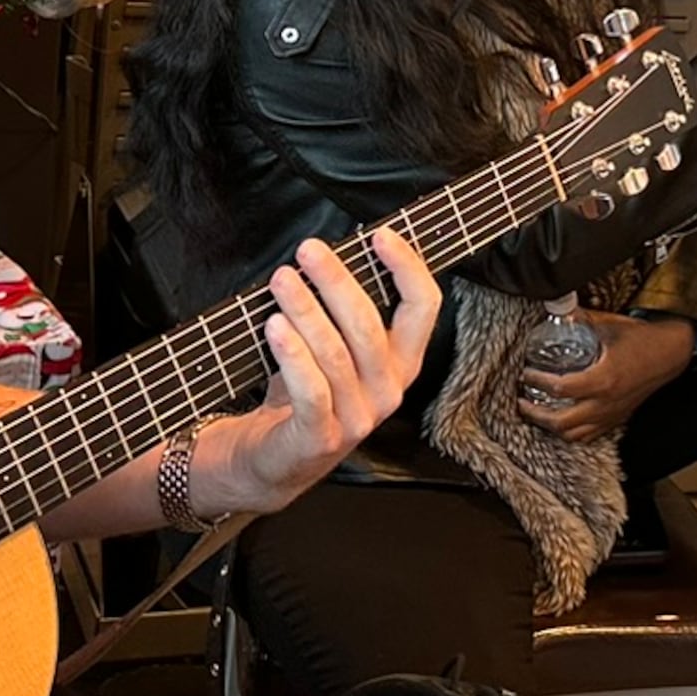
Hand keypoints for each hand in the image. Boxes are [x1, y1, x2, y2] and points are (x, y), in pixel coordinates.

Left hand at [198, 231, 440, 514]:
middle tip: (308, 250)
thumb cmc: (303, 392)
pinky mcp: (322, 439)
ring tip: (281, 280)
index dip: (408, 267)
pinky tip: (274, 326)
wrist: (273, 461)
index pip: (423, 307)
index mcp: (401, 363)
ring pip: (335, 354)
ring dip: (306, 311)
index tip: (380, 235)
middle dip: (337, 282)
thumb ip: (341, 310)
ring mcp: (359, 419)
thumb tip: (331, 251)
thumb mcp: (334, 349)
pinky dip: (293, 355)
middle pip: (370, 325)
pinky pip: (312, 391)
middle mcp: (388, 391)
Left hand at [516, 309, 696, 441]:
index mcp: (603, 379)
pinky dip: (571, 432)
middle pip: (561, 422)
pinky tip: (562, 421)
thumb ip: (582, 319)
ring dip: (551, 427)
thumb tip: (558, 308)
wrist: (670, 354)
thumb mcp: (609, 324)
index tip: (526, 373)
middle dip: (536, 414)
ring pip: (574, 434)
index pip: (560, 389)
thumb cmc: (642, 339)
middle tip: (522, 401)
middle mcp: (606, 403)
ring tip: (537, 413)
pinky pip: (589, 435)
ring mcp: (611, 414)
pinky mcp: (617, 418)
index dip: (537, 382)